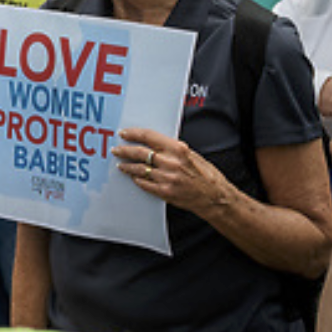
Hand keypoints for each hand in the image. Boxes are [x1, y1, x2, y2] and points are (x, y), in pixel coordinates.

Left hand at [114, 127, 231, 215]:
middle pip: (139, 152)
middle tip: (116, 150)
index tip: (124, 133)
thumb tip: (155, 143)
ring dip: (127, 166)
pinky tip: (133, 177)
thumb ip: (173, 149)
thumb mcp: (192, 155)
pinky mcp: (165, 192)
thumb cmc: (207, 176)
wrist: (215, 197)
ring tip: (121, 165)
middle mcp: (171, 162)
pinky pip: (144, 183)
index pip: (149, 136)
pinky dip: (137, 179)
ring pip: (139, 169)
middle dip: (124, 150)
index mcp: (178, 149)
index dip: (133, 134)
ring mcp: (167, 178)